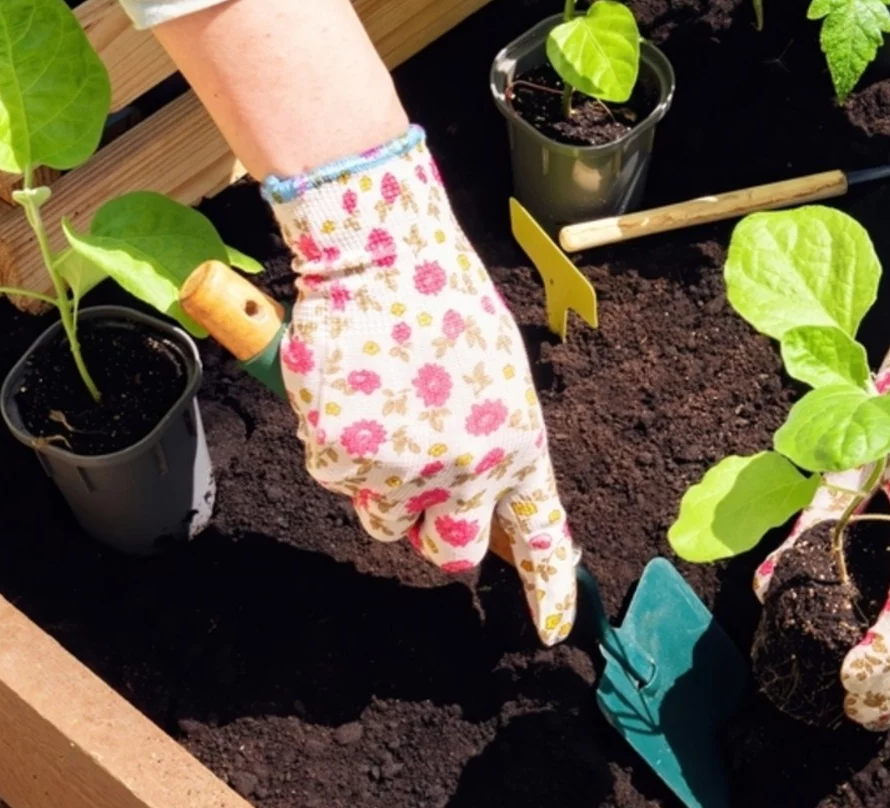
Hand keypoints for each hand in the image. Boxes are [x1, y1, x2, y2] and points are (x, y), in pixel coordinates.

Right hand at [266, 127, 579, 643]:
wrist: (381, 259)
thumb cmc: (444, 308)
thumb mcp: (500, 378)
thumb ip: (498, 445)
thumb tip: (485, 504)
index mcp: (520, 444)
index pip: (542, 533)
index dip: (548, 589)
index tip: (551, 630)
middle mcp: (468, 469)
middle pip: (453, 551)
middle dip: (440, 536)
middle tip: (429, 492)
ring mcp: (402, 469)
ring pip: (387, 520)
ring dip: (385, 489)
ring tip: (388, 415)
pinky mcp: (343, 457)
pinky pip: (338, 482)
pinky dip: (340, 451)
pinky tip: (353, 398)